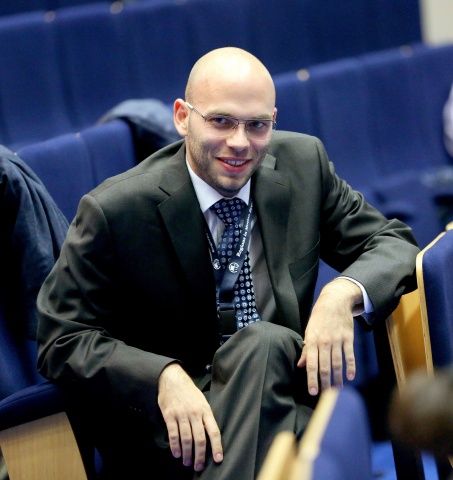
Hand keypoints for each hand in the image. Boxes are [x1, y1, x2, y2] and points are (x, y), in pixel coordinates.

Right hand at [157, 363, 222, 471]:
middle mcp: (194, 413)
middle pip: (199, 439)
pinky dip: (175, 447)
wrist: (173, 380)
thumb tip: (209, 436)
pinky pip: (173, 434)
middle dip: (200, 456)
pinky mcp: (170, 416)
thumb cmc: (189, 392)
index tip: (218, 459)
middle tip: (199, 467)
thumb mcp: (202, 401)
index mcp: (205, 410)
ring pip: (186, 439)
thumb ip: (205, 417)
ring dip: (187, 454)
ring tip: (187, 462)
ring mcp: (182, 414)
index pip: (214, 431)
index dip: (216, 447)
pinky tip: (176, 453)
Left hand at [297, 278, 359, 394]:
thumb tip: (301, 365)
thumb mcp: (308, 330)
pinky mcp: (348, 338)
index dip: (311, 379)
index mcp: (312, 340)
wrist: (334, 301)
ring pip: (337, 363)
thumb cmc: (319, 318)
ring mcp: (337, 340)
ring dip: (338, 378)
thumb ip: (306, 349)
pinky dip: (351, 367)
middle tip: (325, 396)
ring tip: (337, 390)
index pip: (311, 364)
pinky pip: (350, 355)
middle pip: (324, 366)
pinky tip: (350, 377)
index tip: (312, 392)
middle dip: (324, 382)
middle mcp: (324, 341)